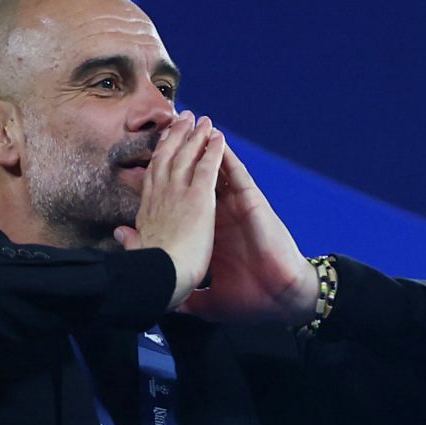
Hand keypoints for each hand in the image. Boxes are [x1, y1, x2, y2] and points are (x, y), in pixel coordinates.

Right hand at [114, 111, 224, 309]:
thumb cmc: (151, 272)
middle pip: (167, 157)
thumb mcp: (135, 252)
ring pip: (186, 156)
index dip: (158, 155)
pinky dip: (213, 150)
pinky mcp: (198, 198)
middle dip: (175, 136)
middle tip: (183, 118)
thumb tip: (119, 233)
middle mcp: (160, 196)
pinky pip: (207, 167)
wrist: (162, 277)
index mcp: (147, 211)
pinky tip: (218, 136)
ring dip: (194, 136)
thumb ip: (129, 240)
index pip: (153, 176)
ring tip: (201, 120)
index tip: (163, 141)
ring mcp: (178, 194)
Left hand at [177, 139, 317, 324]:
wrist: (277, 300)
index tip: (148, 169)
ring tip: (189, 124)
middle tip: (166, 132)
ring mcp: (235, 208)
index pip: (182, 203)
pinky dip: (228, 157)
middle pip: (194, 178)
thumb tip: (163, 299)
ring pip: (215, 171)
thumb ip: (183, 296)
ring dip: (203, 147)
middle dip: (181, 154)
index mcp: (206, 233)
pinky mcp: (251, 205)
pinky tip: (217, 140)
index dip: (166, 184)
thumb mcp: (204, 300)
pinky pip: (237, 176)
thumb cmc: (247, 298)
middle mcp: (219, 216)